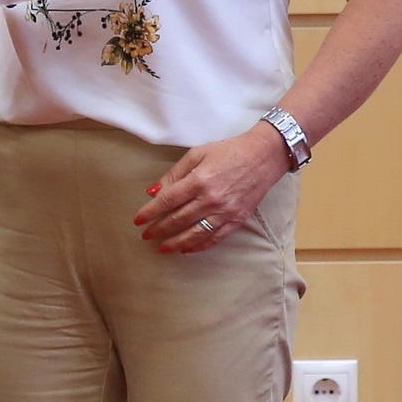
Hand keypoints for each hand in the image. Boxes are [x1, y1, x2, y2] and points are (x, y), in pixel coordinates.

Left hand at [132, 123, 289, 253]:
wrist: (263, 157)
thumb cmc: (228, 152)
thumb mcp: (197, 154)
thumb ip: (174, 174)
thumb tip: (153, 191)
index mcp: (199, 180)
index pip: (167, 201)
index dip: (150, 212)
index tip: (138, 220)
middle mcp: (211, 199)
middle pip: (178, 219)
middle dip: (159, 229)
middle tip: (146, 235)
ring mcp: (225, 212)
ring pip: (195, 233)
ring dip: (176, 242)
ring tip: (163, 247)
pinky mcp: (237, 220)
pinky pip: (215, 238)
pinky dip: (199, 246)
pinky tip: (187, 249)